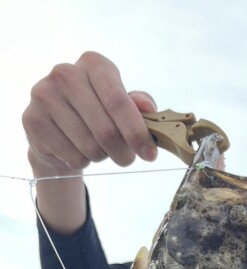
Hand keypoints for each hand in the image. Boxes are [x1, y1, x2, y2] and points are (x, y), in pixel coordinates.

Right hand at [23, 51, 157, 176]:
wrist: (59, 129)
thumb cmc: (98, 115)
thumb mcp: (122, 106)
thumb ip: (137, 106)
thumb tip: (148, 107)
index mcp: (94, 64)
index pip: (119, 102)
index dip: (137, 133)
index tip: (150, 154)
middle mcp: (65, 73)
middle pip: (106, 130)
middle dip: (123, 152)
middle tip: (126, 158)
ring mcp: (44, 94)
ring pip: (89, 147)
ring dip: (101, 157)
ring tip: (97, 149)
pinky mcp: (32, 118)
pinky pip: (71, 156)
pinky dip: (81, 161)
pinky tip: (76, 149)